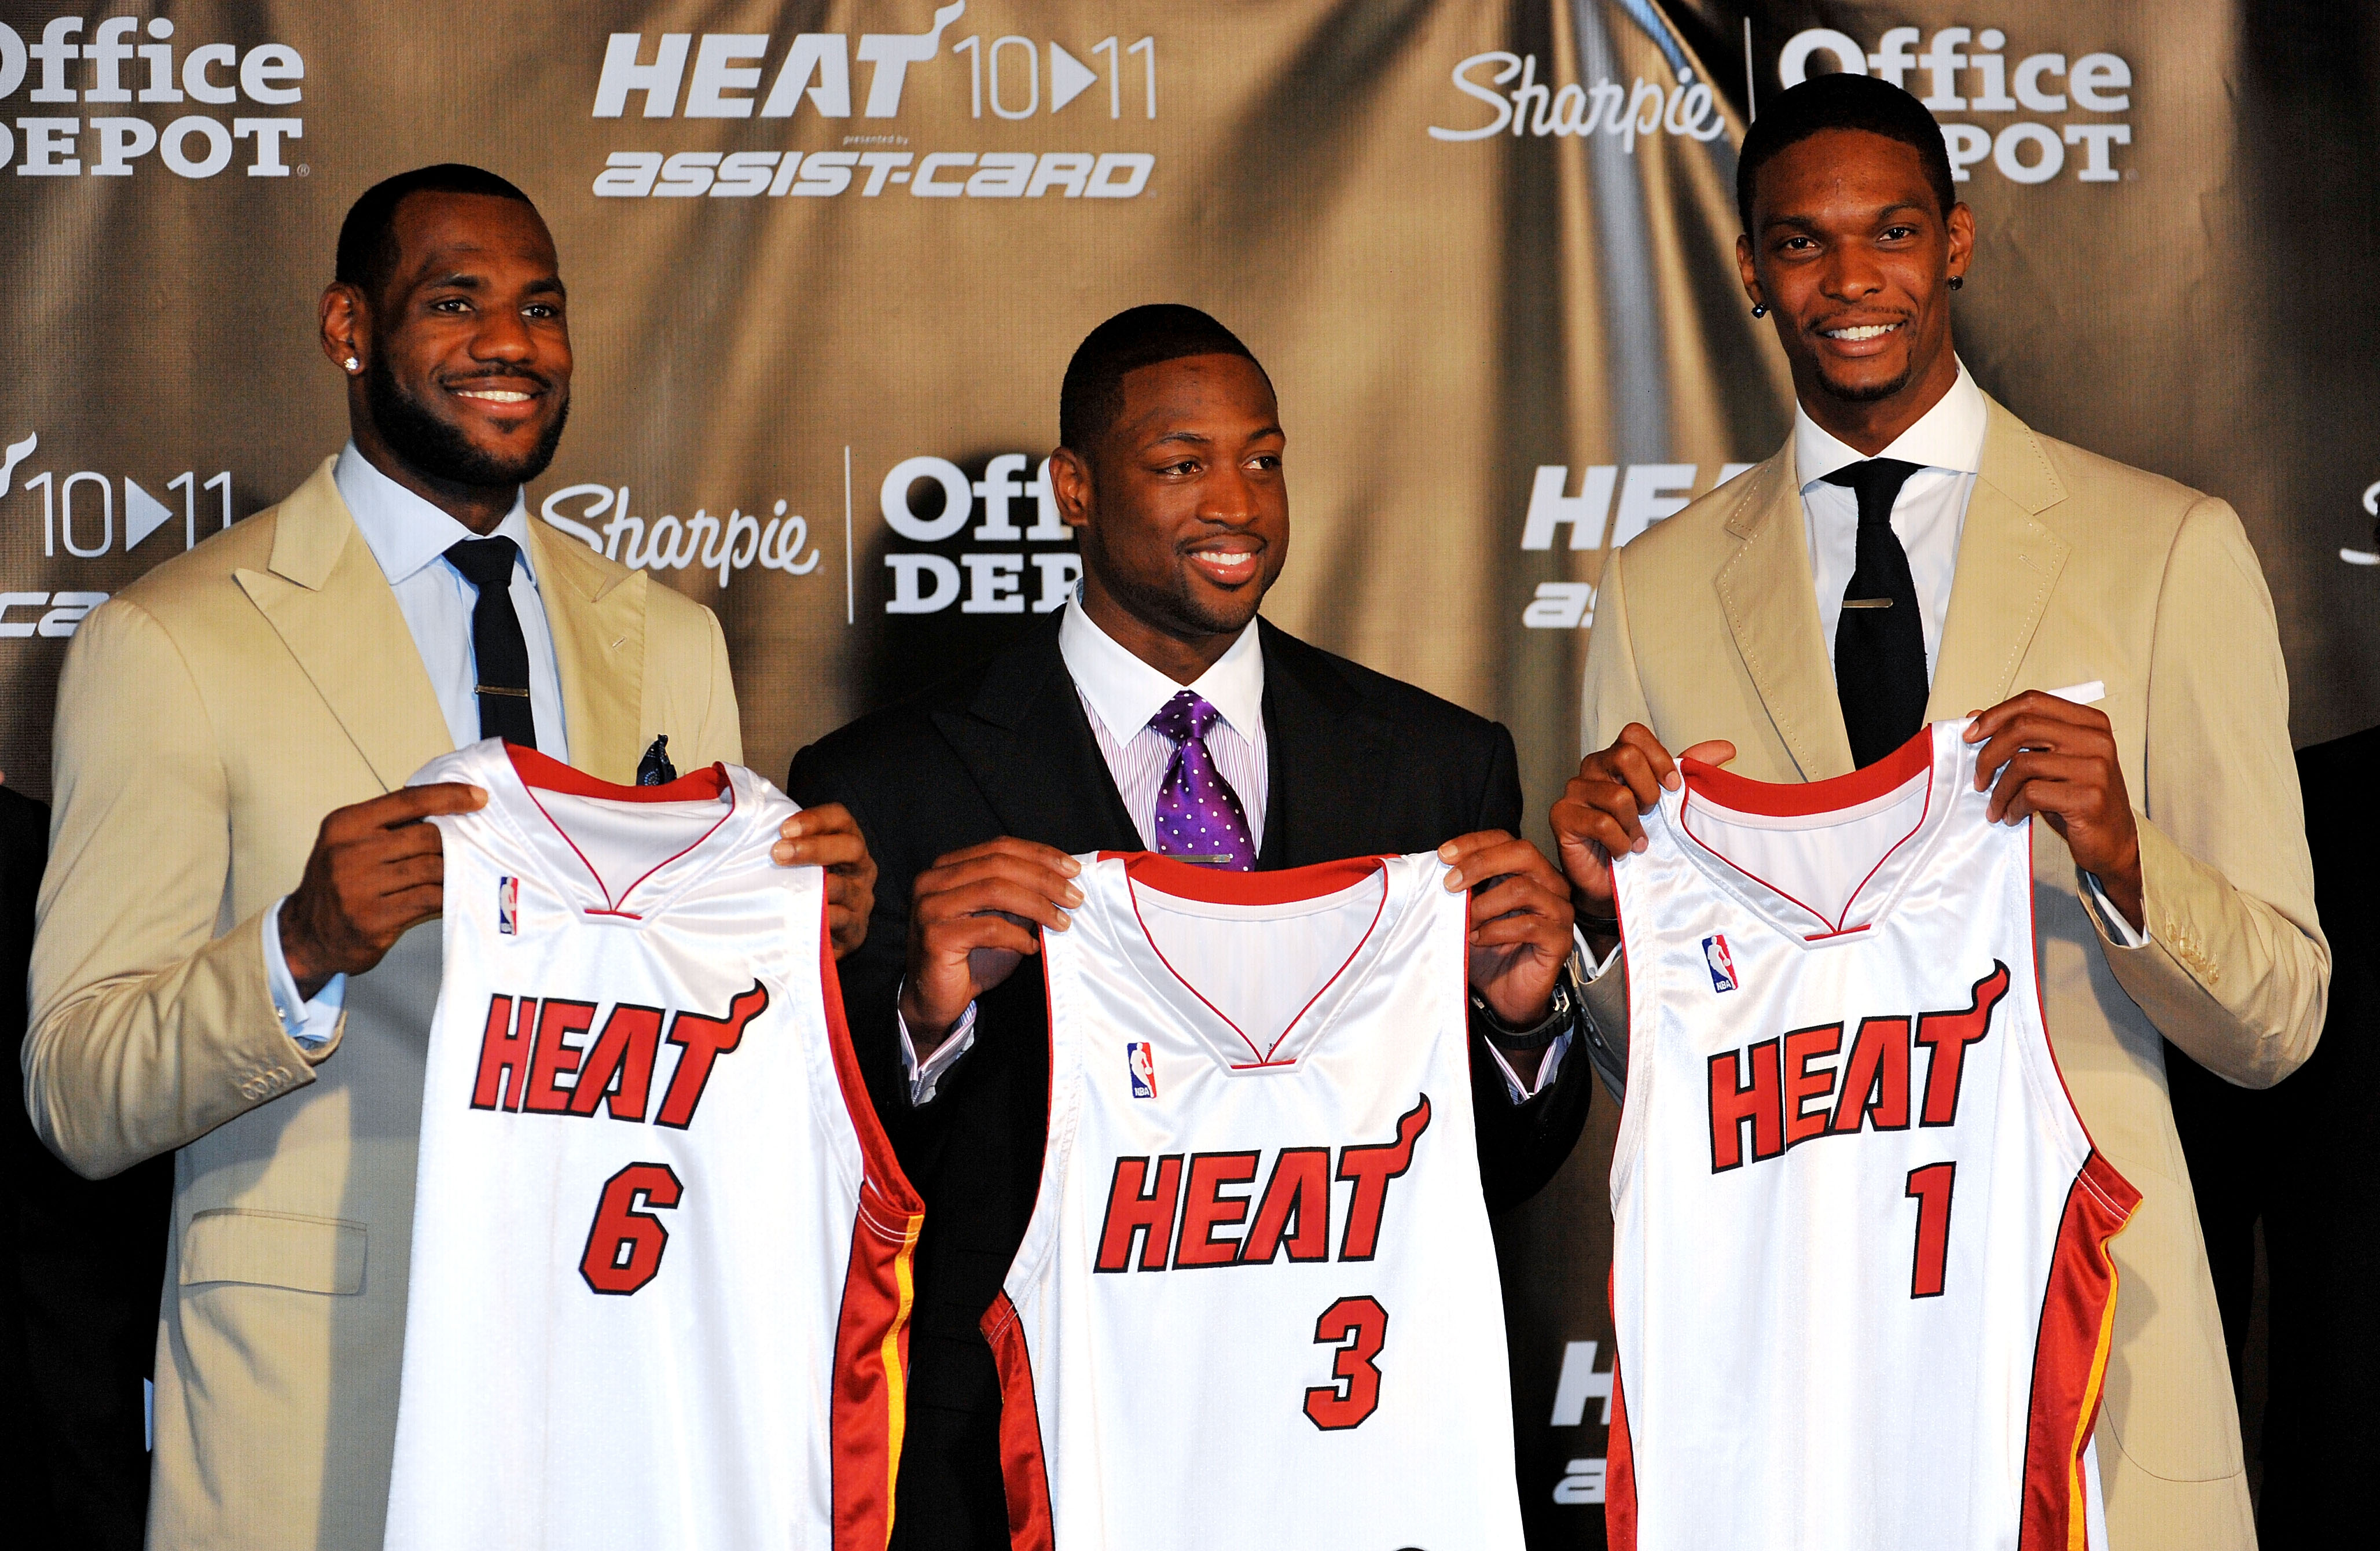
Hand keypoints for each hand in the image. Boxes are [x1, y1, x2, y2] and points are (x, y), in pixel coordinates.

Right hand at [280, 784, 486, 997]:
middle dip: (452, 844)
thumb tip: (449, 812)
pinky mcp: (372, 918)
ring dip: (454, 872)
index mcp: (345, 824)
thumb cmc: (339, 884)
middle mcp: (349, 852)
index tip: (479, 797)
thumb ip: (389, 827)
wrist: (305, 936)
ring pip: (431, 869)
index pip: (408, 800)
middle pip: (426, 836)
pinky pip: (428, 899)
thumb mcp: (350, 844)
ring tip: (463, 874)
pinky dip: (447, 896)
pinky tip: (453, 896)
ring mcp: (358, 887)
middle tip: (468, 851)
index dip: (449, 796)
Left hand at [771, 804, 876, 959]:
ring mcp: (861, 898)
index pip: (840, 819)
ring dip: (813, 885)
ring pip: (844, 886)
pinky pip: (841, 920)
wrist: (820, 935)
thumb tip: (738, 817)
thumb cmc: (804, 889)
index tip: (784, 828)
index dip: (815, 820)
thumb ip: (784, 842)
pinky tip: (798, 914)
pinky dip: (820, 916)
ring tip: (784, 888)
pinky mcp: (856, 929)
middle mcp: (862, 867)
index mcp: (848, 842)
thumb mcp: (800, 861)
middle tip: (778, 853)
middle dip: (814, 848)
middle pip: (850, 847)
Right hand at [900, 838, 1081, 1054]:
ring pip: (994, 890)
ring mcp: (930, 907)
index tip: (1073, 870)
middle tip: (1075, 897)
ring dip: (1037, 905)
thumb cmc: (971, 957)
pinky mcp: (935, 937)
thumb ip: (1021, 896)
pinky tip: (1032, 947)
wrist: (936, 999)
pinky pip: (989, 929)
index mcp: (947, 867)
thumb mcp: (1001, 918)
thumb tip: (1063, 881)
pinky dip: (1018, 937)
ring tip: (1062, 922)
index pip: (999, 846)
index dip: (1040, 855)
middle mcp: (932, 880)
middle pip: (999, 864)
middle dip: (1044, 879)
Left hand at [1440, 830, 1575, 1021]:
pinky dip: (1496, 931)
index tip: (1444, 855)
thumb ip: (1459, 889)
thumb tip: (1432, 868)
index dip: (1473, 844)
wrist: (1504, 995)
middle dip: (1481, 863)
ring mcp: (1558, 911)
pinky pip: (1528, 925)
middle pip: (1522, 853)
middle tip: (1451, 884)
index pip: (1504, 840)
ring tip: (1465, 923)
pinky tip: (1479, 939)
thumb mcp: (1466, 912)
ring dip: (1484, 905)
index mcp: (1528, 870)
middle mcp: (1549, 884)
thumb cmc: (1488, 950)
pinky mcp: (1560, 940)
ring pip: (1522, 889)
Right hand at [1550, 725, 1736, 917]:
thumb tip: (1725, 748)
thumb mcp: (1670, 802)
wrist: (1614, 881)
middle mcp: (1592, 768)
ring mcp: (1574, 791)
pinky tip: (1622, 851)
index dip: (1658, 758)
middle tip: (1650, 815)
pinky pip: (1602, 824)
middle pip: (1625, 756)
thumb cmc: (1639, 836)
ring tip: (1637, 840)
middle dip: (1649, 792)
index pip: (1634, 734)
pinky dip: (1620, 843)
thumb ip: (1690, 771)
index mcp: (1616, 758)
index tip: (1672, 787)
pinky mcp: (1561, 815)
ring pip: (1617, 796)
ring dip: (1636, 826)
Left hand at [1965, 692, 2142, 929]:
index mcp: (2089, 722)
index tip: (1970, 735)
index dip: (1995, 715)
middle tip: (1978, 779)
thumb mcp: (2053, 761)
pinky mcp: (2089, 797)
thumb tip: (1973, 717)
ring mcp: (2095, 768)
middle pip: (2023, 728)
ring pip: (2023, 764)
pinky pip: (2032, 794)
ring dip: (1999, 790)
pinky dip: (2013, 807)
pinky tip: (2012, 816)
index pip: (2033, 701)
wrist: (2113, 841)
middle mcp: (2096, 739)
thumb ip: (2022, 738)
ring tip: (1996, 806)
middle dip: (1989, 754)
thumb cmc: (2078, 798)